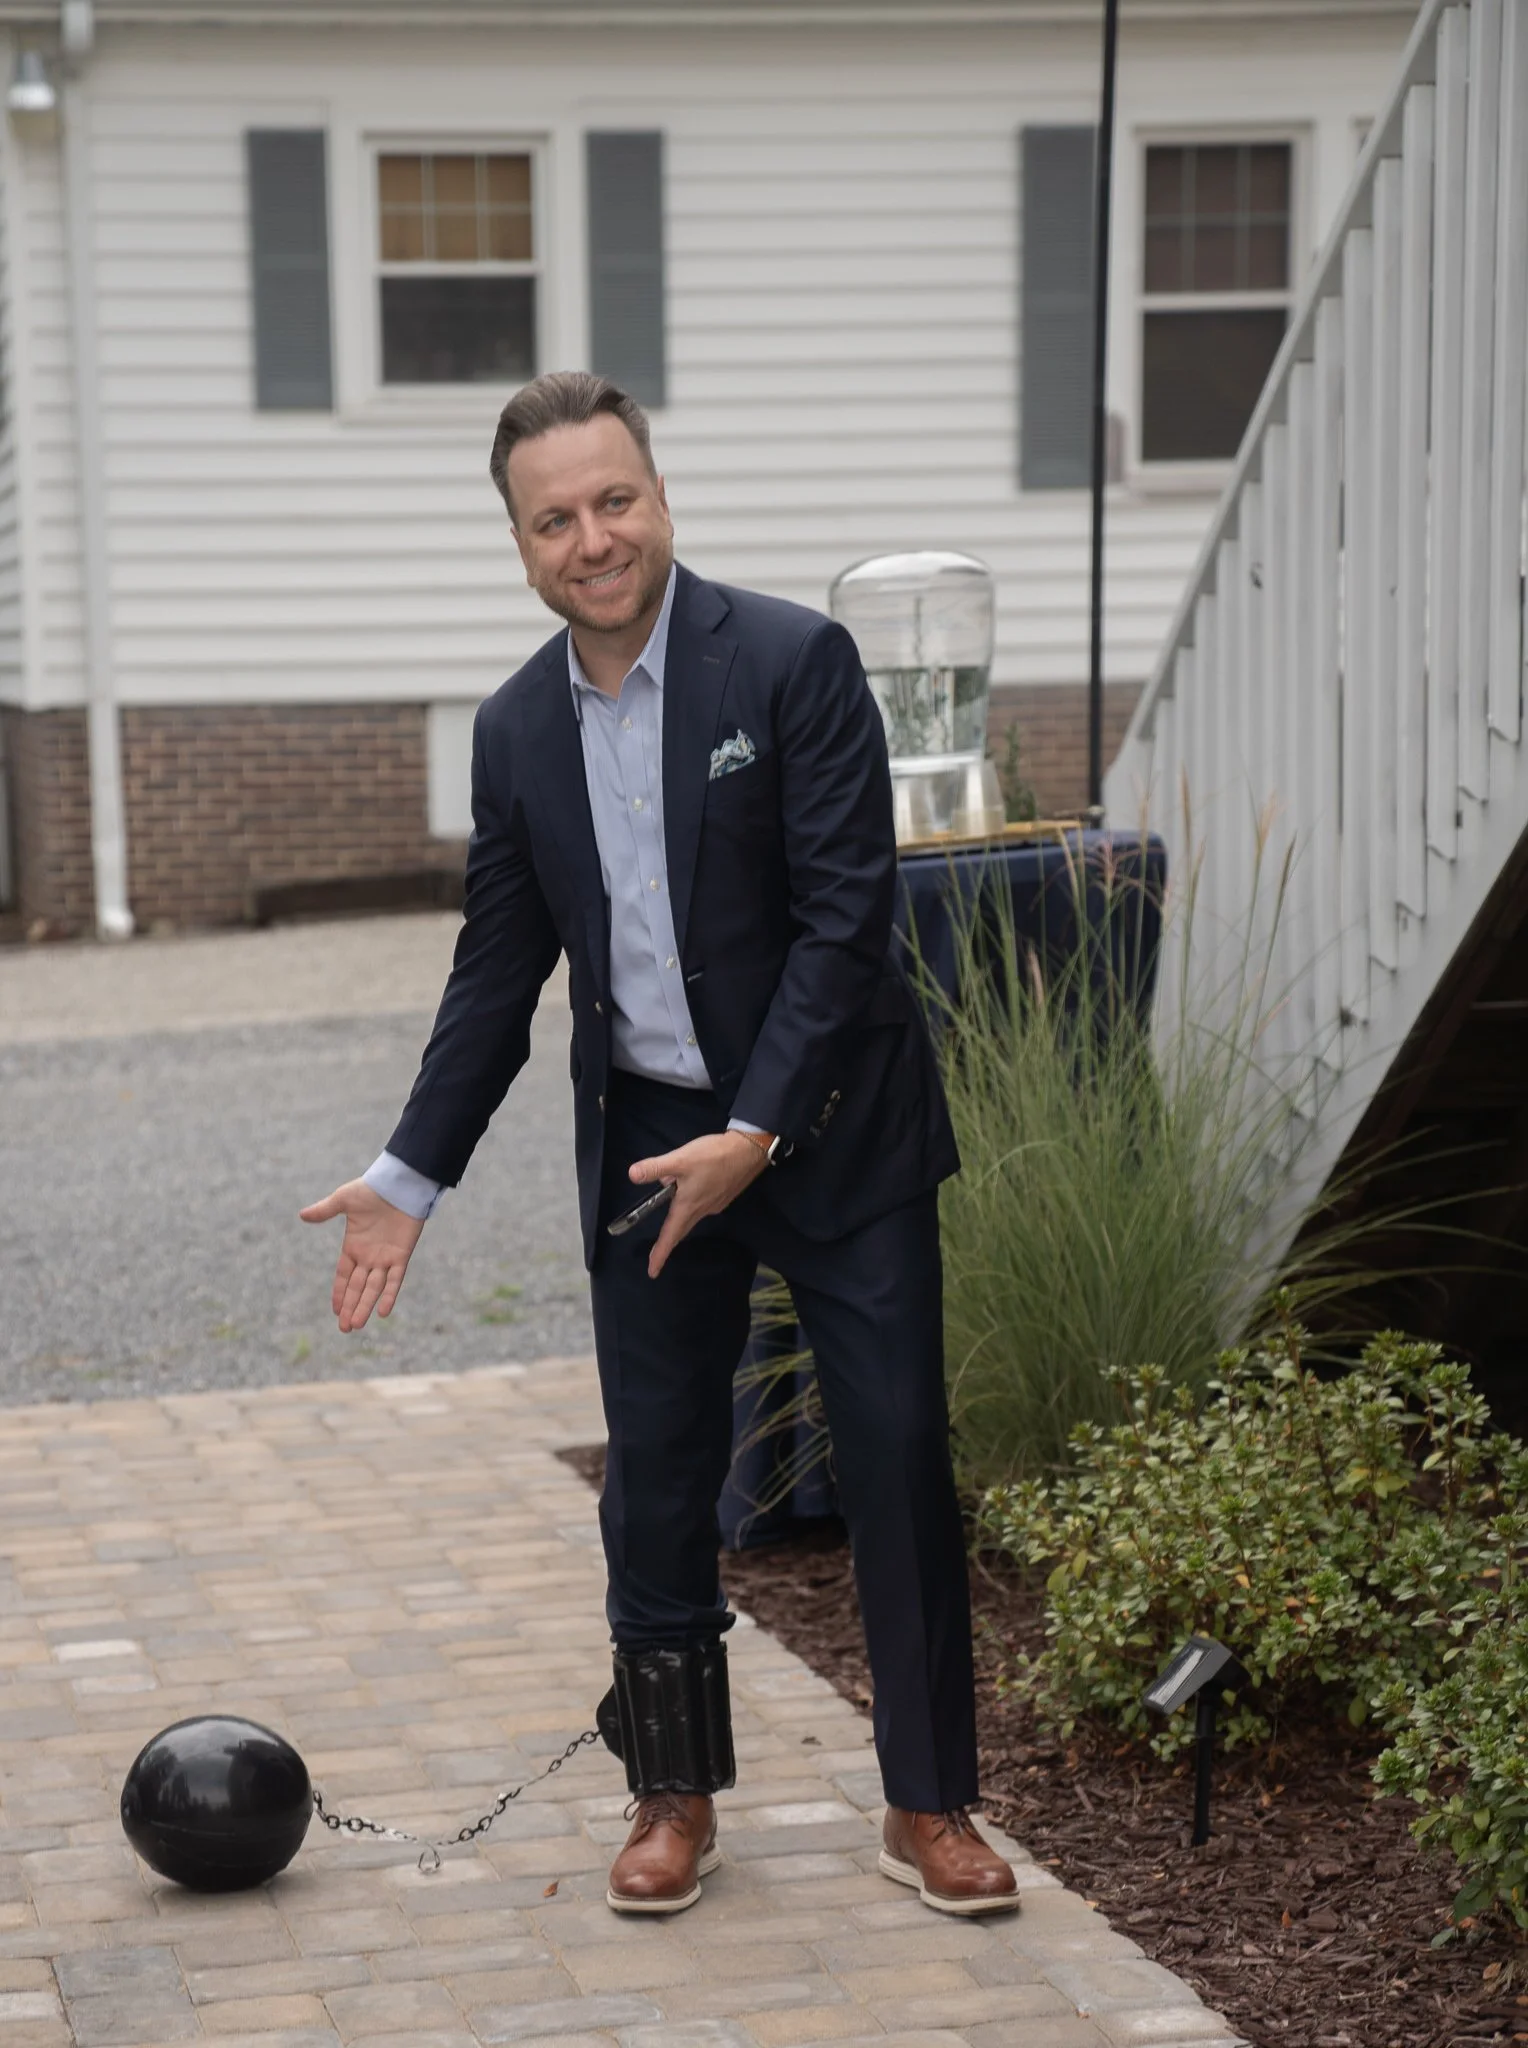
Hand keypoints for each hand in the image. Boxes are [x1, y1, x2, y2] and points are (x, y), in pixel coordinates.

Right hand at [299, 1179, 426, 1332]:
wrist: (400, 1184)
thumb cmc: (372, 1189)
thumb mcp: (344, 1200)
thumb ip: (325, 1210)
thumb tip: (302, 1215)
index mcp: (354, 1246)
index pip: (344, 1276)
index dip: (339, 1293)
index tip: (335, 1311)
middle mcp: (369, 1256)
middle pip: (357, 1287)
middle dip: (350, 1307)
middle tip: (344, 1329)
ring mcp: (386, 1257)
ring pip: (373, 1288)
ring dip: (365, 1306)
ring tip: (356, 1325)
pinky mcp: (402, 1255)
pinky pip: (395, 1279)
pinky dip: (390, 1295)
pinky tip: (383, 1312)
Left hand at [629, 1132, 768, 1278]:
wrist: (749, 1151)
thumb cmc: (714, 1156)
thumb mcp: (680, 1159)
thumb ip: (655, 1167)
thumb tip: (632, 1175)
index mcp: (687, 1206)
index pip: (670, 1236)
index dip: (659, 1255)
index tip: (652, 1272)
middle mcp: (701, 1211)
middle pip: (680, 1230)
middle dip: (668, 1242)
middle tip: (656, 1255)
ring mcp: (714, 1205)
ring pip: (691, 1215)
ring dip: (680, 1213)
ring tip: (675, 1189)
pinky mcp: (723, 1197)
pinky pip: (702, 1204)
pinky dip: (693, 1200)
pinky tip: (695, 1183)